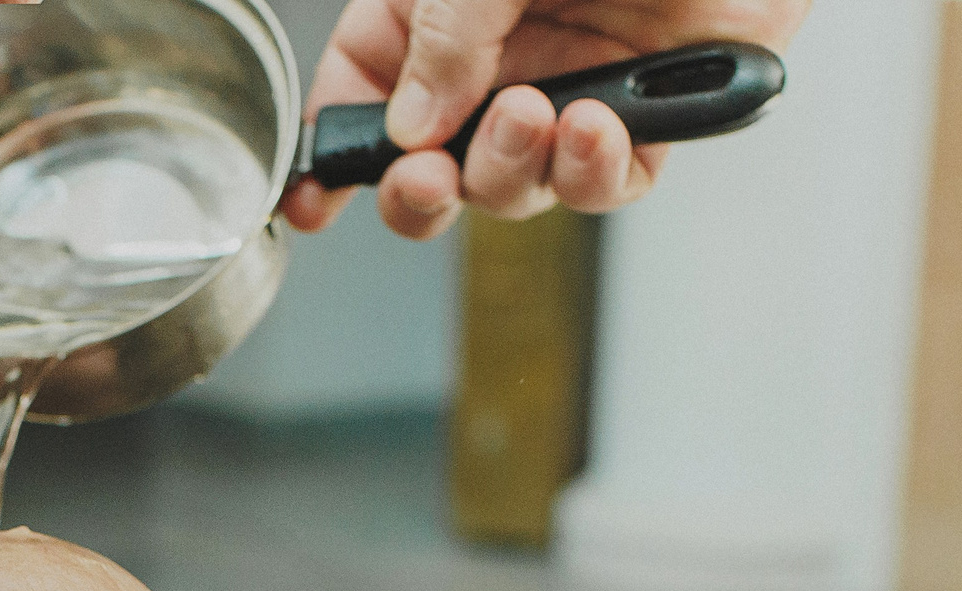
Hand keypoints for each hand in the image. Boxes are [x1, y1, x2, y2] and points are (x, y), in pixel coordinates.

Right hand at [281, 0, 810, 239]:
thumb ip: (443, 37)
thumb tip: (411, 129)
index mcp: (437, 9)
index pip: (365, 92)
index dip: (334, 154)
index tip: (313, 200)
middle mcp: (499, 55)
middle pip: (433, 166)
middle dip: (420, 191)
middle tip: (425, 180)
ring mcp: (570, 87)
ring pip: (513, 186)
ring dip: (507, 170)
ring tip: (529, 115)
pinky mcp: (648, 112)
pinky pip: (604, 182)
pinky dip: (590, 172)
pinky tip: (592, 126)